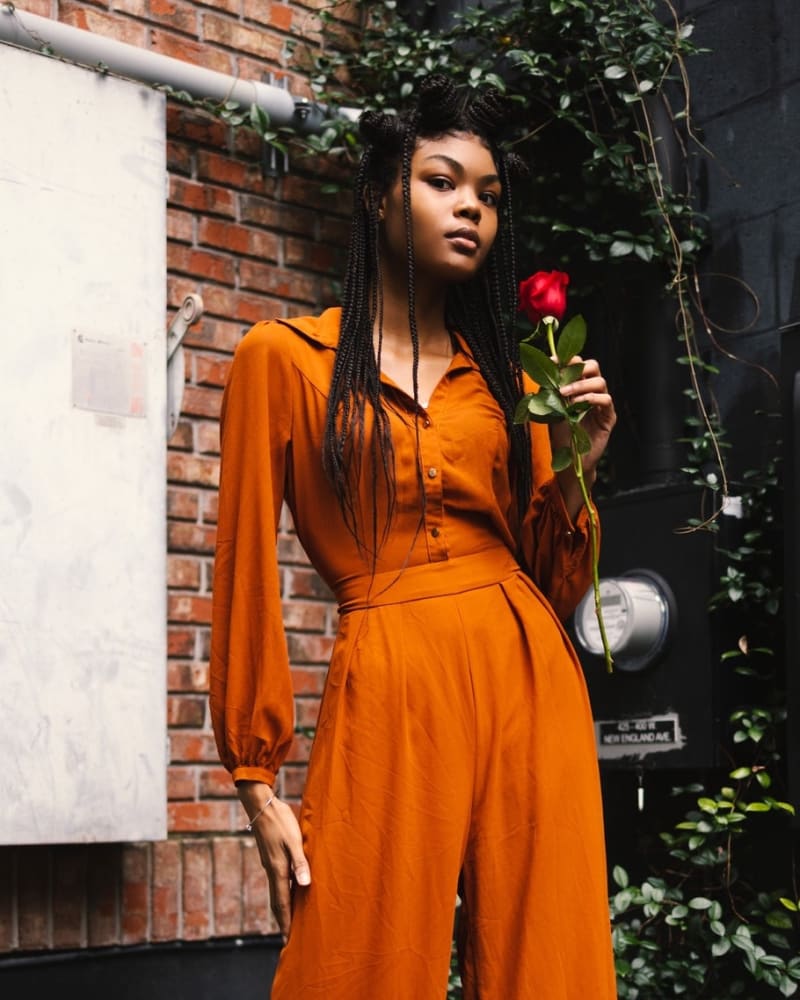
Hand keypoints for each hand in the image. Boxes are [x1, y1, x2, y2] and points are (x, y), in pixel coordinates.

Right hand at [239, 782, 310, 942]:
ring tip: (289, 920)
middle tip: (288, 938)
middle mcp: (272, 870)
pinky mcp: (271, 856)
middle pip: (277, 901)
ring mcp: (270, 863)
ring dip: (283, 907)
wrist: (261, 805)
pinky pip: (277, 881)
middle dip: (283, 920)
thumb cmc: (280, 820)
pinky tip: (289, 890)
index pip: (282, 903)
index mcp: (278, 869)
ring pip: (276, 891)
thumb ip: (300, 862)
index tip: (288, 940)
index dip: (286, 922)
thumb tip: (304, 885)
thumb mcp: (294, 840)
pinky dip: (282, 892)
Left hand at [550, 357, 615, 515]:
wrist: (569, 460)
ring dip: (581, 384)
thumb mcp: (550, 409)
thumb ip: (550, 391)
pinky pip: (606, 399)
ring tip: (565, 394)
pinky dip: (591, 398)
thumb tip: (545, 372)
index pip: (577, 364)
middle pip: (593, 366)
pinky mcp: (608, 417)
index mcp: (578, 387)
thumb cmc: (560, 435)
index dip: (566, 360)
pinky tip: (578, 404)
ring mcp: (601, 404)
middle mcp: (591, 392)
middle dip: (578, 368)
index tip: (553, 361)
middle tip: (563, 378)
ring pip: (600, 381)